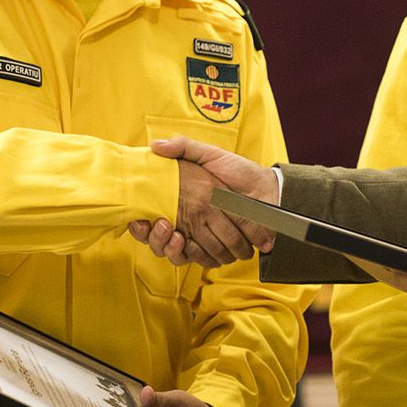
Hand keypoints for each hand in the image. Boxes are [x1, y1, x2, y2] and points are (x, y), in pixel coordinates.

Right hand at [126, 137, 278, 266]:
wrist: (267, 189)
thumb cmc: (239, 170)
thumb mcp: (209, 154)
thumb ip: (184, 147)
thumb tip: (155, 146)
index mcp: (183, 202)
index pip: (151, 220)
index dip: (140, 225)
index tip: (139, 221)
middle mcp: (189, 222)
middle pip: (160, 241)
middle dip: (156, 239)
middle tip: (162, 226)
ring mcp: (202, 237)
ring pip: (177, 254)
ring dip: (171, 249)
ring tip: (176, 236)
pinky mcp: (218, 248)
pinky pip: (199, 260)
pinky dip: (193, 257)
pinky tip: (191, 246)